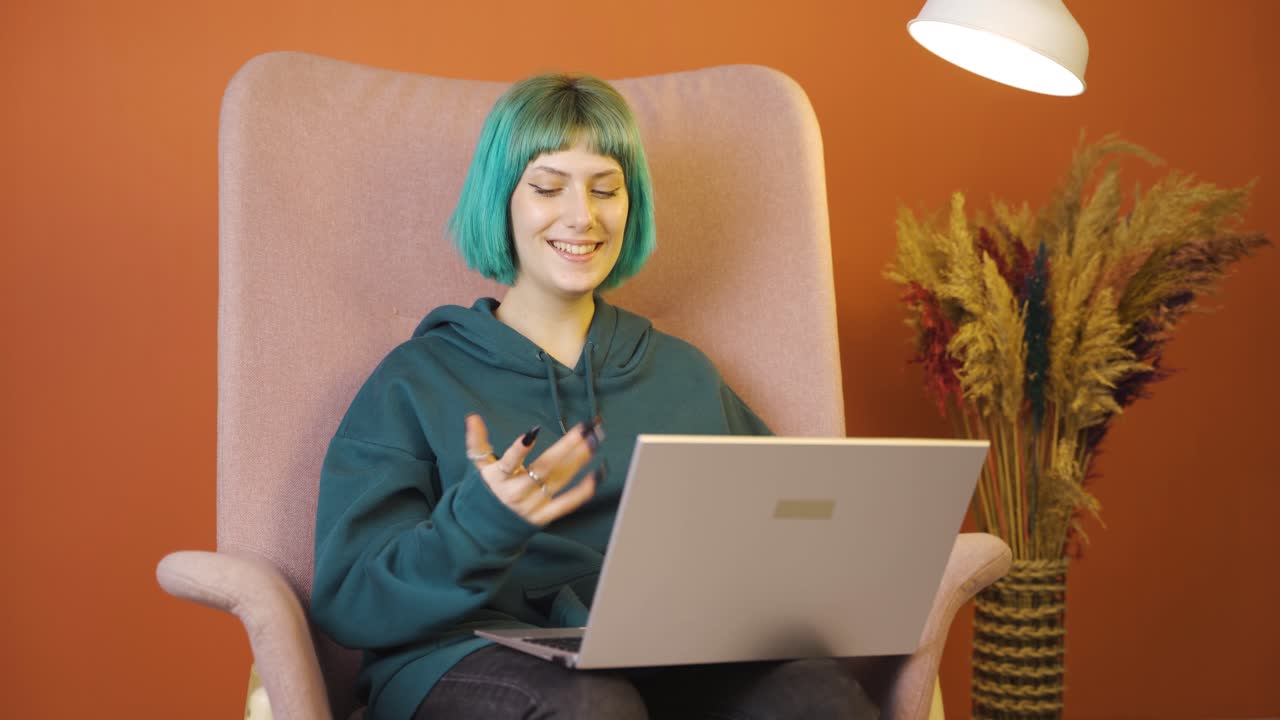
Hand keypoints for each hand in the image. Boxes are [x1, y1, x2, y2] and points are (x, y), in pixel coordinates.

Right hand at [465, 414, 601, 525]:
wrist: (486, 529)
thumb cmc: (486, 491)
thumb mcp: (479, 467)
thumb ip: (477, 442)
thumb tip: (472, 417)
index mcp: (500, 477)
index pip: (510, 461)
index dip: (520, 449)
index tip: (533, 432)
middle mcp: (518, 491)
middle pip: (546, 466)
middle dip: (568, 446)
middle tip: (586, 429)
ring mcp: (533, 504)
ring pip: (560, 479)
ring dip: (580, 460)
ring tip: (595, 441)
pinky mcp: (545, 516)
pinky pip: (567, 504)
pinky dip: (583, 491)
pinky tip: (597, 475)